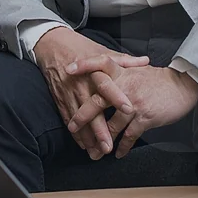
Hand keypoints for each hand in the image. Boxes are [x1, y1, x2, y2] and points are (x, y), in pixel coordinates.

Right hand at [33, 28, 148, 159]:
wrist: (52, 45)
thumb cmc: (80, 48)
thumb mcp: (102, 50)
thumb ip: (124, 60)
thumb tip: (145, 61)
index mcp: (94, 71)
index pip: (107, 85)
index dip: (118, 97)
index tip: (129, 110)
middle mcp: (81, 84)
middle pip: (92, 110)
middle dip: (100, 130)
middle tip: (108, 147)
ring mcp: (69, 93)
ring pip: (79, 120)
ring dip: (88, 137)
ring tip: (96, 152)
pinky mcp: (60, 99)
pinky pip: (68, 119)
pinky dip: (75, 133)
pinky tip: (83, 145)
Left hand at [64, 57, 197, 157]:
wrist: (182, 86)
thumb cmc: (158, 80)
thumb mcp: (137, 70)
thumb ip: (120, 72)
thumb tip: (101, 73)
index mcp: (123, 72)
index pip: (100, 64)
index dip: (84, 65)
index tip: (68, 70)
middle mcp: (126, 86)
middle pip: (98, 100)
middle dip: (83, 116)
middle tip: (72, 127)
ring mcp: (134, 103)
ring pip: (112, 124)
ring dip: (102, 140)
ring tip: (94, 151)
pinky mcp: (145, 117)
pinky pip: (129, 135)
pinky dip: (122, 146)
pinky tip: (117, 153)